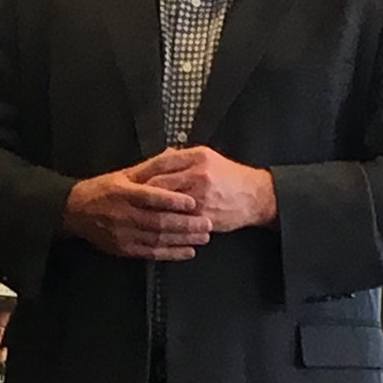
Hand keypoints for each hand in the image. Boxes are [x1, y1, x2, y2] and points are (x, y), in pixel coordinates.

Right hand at [61, 161, 213, 259]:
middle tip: (207, 223)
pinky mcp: (124, 249)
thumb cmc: (103, 189)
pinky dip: (171, 253)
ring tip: (203, 236)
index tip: (192, 202)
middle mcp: (123, 214)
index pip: (150, 196)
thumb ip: (149, 169)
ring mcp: (123, 234)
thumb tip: (174, 155)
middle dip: (185, 224)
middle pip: (158, 222)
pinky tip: (188, 251)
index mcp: (123, 192)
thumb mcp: (123, 174)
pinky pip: (151, 253)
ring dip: (183, 239)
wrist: (76, 211)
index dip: (172, 200)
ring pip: (157, 239)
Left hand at [133, 145, 275, 232]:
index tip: (130, 182)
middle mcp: (199, 174)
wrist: (255, 197)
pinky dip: (164, 223)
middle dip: (140, 195)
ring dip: (148, 211)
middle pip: (158, 184)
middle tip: (127, 201)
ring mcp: (201, 195)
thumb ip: (184, 158)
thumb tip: (161, 157)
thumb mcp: (209, 158)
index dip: (142, 173)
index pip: (160, 162)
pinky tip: (153, 225)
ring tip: (135, 214)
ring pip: (165, 204)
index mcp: (197, 157)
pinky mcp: (204, 214)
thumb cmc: (231, 178)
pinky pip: (177, 220)